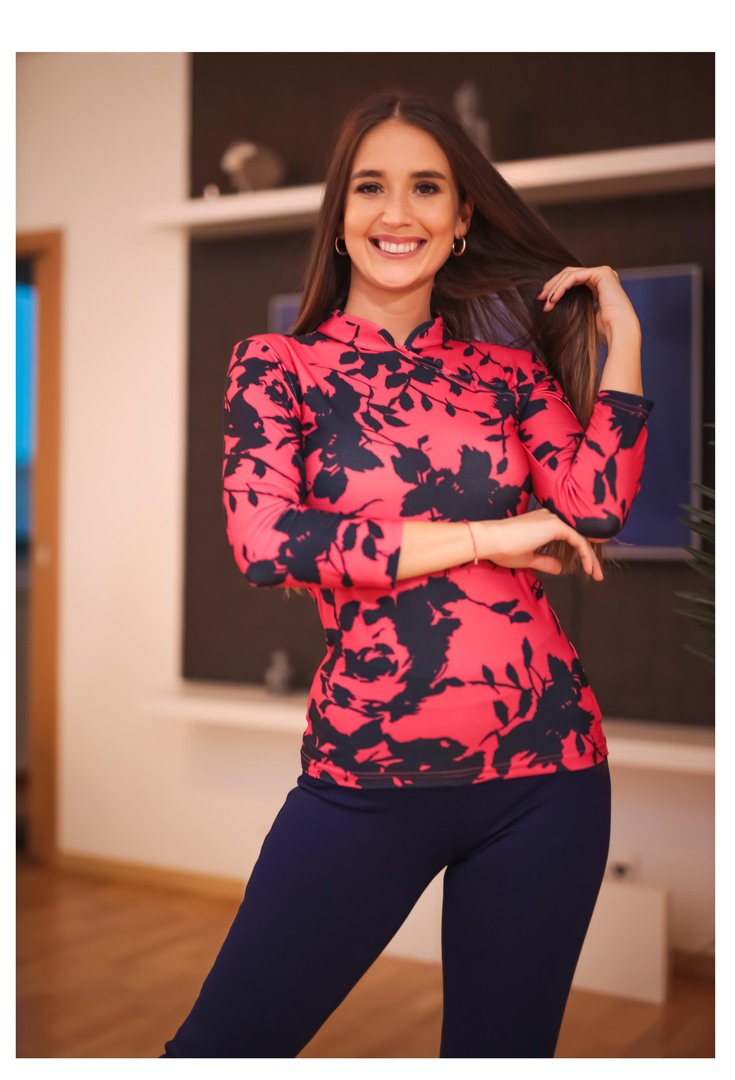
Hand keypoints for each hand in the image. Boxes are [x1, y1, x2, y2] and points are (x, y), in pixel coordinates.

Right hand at [480, 509, 603, 580]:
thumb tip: (560, 568)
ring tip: (597, 574)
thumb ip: (545, 561)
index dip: (581, 554)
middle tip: (598, 574)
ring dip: (591, 557)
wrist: (492, 540)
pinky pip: (578, 540)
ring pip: (581, 538)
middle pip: (578, 536)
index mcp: (543, 522)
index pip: (570, 537)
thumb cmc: (503, 548)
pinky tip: (589, 568)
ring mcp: (554, 519)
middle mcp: (550, 517)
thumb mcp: (528, 558)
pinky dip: (586, 555)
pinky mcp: (555, 525)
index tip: (587, 570)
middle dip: (590, 556)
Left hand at [537, 264, 639, 345]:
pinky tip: (554, 298)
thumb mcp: (584, 316)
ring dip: (555, 287)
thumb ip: (575, 306)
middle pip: (570, 274)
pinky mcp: (602, 273)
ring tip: (546, 302)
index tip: (544, 302)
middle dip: (552, 285)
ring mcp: (603, 273)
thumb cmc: (605, 331)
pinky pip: (574, 276)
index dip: (556, 288)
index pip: (573, 280)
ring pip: (570, 274)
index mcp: (600, 285)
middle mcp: (602, 276)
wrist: (619, 332)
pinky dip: (562, 286)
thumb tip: (556, 307)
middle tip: (540, 298)